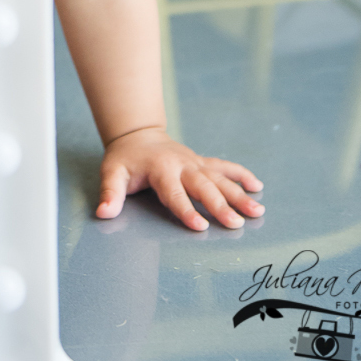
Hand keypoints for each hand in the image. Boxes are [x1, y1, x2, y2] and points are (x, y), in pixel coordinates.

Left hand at [97, 126, 263, 230]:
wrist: (138, 133)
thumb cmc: (125, 158)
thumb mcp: (112, 172)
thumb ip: (110, 193)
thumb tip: (104, 213)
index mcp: (161, 169)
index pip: (174, 194)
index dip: (186, 210)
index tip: (200, 227)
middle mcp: (182, 165)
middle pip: (204, 187)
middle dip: (221, 206)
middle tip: (237, 224)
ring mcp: (195, 162)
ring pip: (220, 179)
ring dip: (239, 194)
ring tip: (257, 210)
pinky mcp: (202, 162)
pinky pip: (225, 167)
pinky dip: (241, 175)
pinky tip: (257, 186)